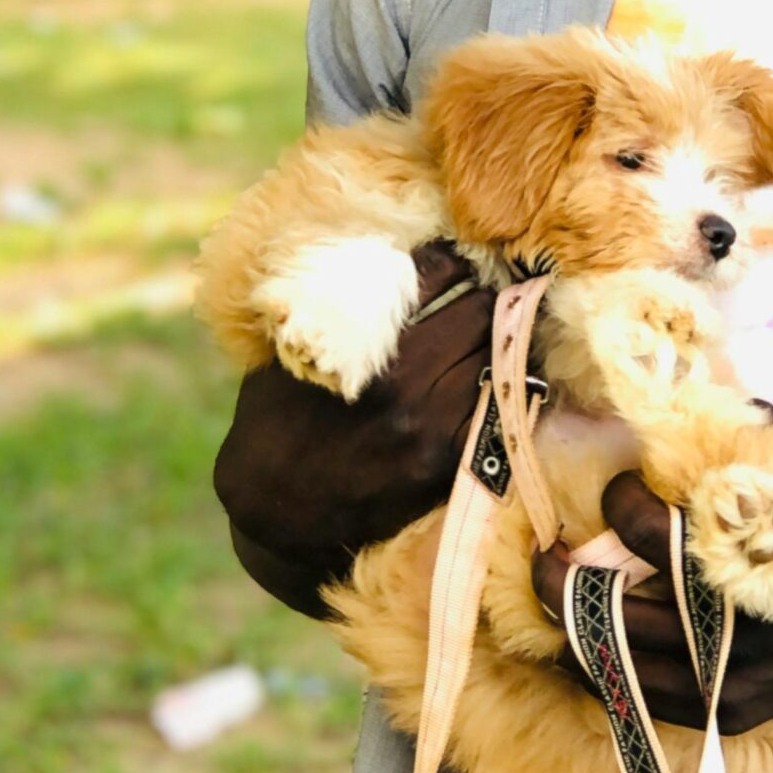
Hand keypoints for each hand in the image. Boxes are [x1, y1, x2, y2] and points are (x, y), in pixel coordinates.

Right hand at [215, 241, 494, 616]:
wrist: (276, 513)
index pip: (439, 276)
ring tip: (486, 331)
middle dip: (480, 295)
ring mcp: (435, 430)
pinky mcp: (450, 465)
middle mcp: (408, 387)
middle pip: (479, 312)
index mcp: (368, 349)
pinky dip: (495, 386)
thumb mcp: (294, 351)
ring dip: (494, 339)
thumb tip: (386, 260)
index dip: (450, 260)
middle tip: (477, 291)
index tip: (453, 259)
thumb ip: (342, 309)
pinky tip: (485, 377)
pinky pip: (497, 408)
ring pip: (496, 357)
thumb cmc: (275, 421)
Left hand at [530, 430, 772, 734]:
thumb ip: (759, 430)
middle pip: (608, 609)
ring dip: (570, 626)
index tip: (619, 488)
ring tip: (552, 594)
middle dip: (560, 575)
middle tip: (546, 550)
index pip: (645, 533)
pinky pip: (639, 702)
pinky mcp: (725, 714)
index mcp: (744, 562)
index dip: (619, 502)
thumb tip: (691, 390)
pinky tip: (584, 645)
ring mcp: (722, 683)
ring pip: (612, 664)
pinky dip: (603, 673)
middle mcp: (726, 632)